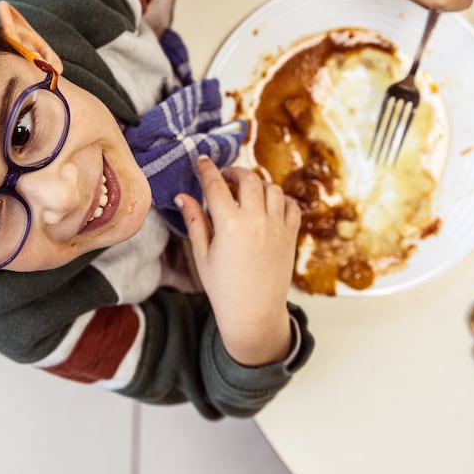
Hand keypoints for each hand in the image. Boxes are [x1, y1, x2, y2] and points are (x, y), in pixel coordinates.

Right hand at [175, 156, 300, 365]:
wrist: (254, 313)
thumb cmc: (223, 288)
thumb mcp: (202, 255)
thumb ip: (194, 221)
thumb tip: (182, 196)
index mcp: (229, 225)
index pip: (216, 185)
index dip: (207, 169)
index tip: (202, 160)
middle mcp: (256, 221)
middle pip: (248, 179)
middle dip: (234, 172)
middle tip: (225, 177)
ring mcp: (277, 227)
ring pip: (271, 188)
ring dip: (257, 184)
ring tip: (245, 192)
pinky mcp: (291, 235)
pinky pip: (291, 205)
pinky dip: (280, 199)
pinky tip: (268, 205)